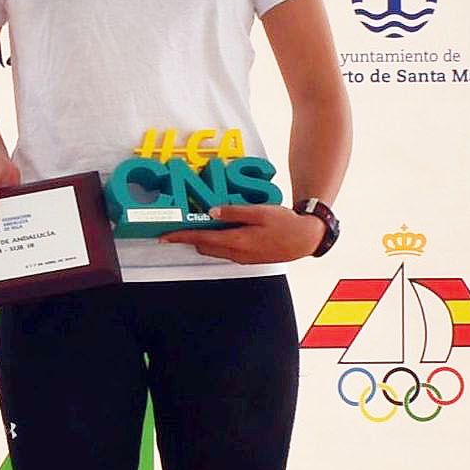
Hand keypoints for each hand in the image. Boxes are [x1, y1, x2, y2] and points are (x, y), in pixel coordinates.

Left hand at [163, 201, 321, 266]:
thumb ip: (234, 212)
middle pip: (204, 247)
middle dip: (188, 239)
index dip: (181, 237)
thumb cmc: (285, 223)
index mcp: (238, 241)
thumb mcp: (260, 212)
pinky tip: (217, 231)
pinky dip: (215, 243)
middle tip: (175, 229)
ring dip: (202, 241)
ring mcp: (242, 258)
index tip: (164, 237)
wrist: (305, 239)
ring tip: (194, 228)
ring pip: (213, 250)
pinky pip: (224, 251)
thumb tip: (211, 212)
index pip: (202, 240)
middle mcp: (237, 253)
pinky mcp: (248, 258)